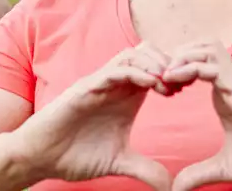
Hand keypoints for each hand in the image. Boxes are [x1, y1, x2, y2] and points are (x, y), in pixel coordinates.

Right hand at [6, 43, 176, 189]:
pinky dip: (134, 72)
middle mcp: (114, 86)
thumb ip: (145, 168)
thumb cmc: (74, 154)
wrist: (41, 158)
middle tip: (185, 81)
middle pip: (148, 54)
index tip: (191, 89)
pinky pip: (113, 71)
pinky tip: (151, 84)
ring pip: (132, 55)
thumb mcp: (119, 162)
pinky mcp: (84, 89)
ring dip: (154, 63)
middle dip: (170, 63)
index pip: (156, 70)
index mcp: (125, 97)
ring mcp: (99, 84)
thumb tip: (169, 185)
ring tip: (170, 81)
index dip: (176, 75)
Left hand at [164, 40, 231, 190]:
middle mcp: (231, 85)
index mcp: (225, 96)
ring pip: (206, 48)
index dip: (175, 70)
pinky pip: (212, 65)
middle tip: (158, 77)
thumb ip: (199, 173)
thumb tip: (176, 188)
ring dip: (182, 56)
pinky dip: (189, 66)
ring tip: (165, 75)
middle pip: (200, 47)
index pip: (197, 65)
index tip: (159, 89)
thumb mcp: (223, 168)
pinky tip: (173, 79)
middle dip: (175, 55)